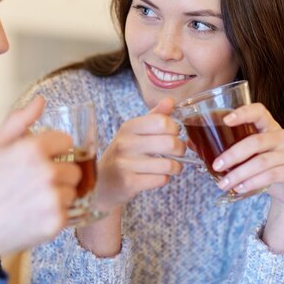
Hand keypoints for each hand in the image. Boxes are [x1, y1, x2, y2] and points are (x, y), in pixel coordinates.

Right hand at [0, 96, 80, 272]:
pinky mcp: (55, 222)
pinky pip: (68, 212)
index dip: (54, 151)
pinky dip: (55, 215)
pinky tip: (34, 215)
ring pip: (72, 190)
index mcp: (31, 149)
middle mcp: (45, 172)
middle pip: (73, 168)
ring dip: (59, 195)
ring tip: (34, 201)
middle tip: (35, 184)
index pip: (66, 141)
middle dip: (59, 174)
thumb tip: (40, 100)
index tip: (42, 160)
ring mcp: (52, 198)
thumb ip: (19, 121)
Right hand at [94, 97, 184, 211]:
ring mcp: (126, 164)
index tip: (173, 134)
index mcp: (129, 127)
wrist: (102, 182)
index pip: (162, 122)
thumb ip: (154, 116)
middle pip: (170, 143)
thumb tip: (170, 100)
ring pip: (169, 164)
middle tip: (177, 151)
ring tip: (171, 166)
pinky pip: (161, 180)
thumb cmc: (124, 154)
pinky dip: (165, 179)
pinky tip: (157, 176)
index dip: (175, 129)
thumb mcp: (135, 132)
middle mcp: (125, 143)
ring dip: (176, 167)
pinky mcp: (129, 183)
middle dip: (180, 148)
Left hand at [213, 103, 283, 251]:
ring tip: (223, 184)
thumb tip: (191, 142)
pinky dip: (253, 182)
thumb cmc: (266, 168)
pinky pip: (272, 175)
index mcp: (269, 127)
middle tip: (215, 165)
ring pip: (262, 161)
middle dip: (232, 154)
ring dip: (239, 174)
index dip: (243, 113)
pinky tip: (240, 188)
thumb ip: (225, 147)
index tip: (224, 120)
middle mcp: (283, 136)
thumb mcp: (247, 156)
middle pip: (255, 141)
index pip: (259, 111)